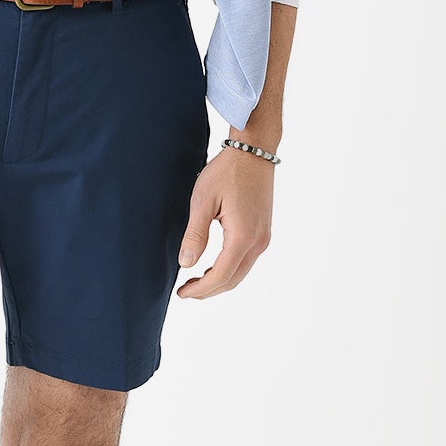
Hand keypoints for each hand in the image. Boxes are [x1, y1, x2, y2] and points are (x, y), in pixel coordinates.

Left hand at [174, 147, 273, 297]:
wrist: (254, 152)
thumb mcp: (203, 201)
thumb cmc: (227, 172)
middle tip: (185, 291)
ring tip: (195, 281)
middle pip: (233, 279)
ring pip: (241, 272)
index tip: (182, 293)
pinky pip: (246, 260)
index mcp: (243, 236)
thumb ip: (195, 235)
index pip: (221, 275)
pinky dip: (229, 269)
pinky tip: (213, 266)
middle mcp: (258, 241)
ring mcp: (263, 237)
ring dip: (219, 281)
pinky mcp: (263, 231)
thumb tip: (186, 264)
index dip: (201, 289)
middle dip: (209, 290)